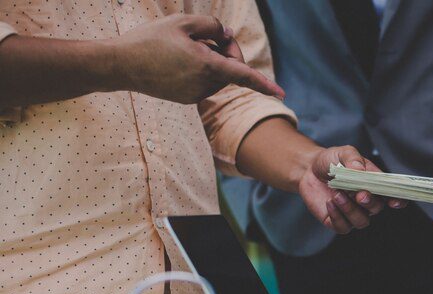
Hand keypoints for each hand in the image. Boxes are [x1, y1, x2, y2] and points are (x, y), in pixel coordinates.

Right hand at [111, 14, 283, 103]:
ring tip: (186, 47)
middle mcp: (204, 86)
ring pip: (218, 76)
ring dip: (213, 61)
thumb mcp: (182, 23)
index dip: (264, 83)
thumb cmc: (150, 40)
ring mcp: (195, 95)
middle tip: (210, 35)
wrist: (120, 65)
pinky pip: (204, 83)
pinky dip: (200, 71)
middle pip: (230, 69)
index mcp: (206, 67)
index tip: (281, 93)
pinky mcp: (187, 100)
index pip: (243, 75)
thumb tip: (226, 37)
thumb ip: (212, 27)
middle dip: (227, 52)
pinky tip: (178, 60)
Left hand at [298, 146, 406, 233]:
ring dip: (350, 209)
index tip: (395, 202)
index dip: (397, 200)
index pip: (391, 195)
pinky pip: (343, 227)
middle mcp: (366, 202)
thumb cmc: (331, 161)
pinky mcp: (337, 221)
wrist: (308, 170)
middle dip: (370, 203)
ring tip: (337, 194)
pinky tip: (330, 202)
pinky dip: (337, 216)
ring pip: (361, 221)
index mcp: (374, 185)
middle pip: (376, 209)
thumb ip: (353, 159)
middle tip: (359, 194)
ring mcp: (352, 213)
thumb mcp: (343, 152)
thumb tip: (360, 170)